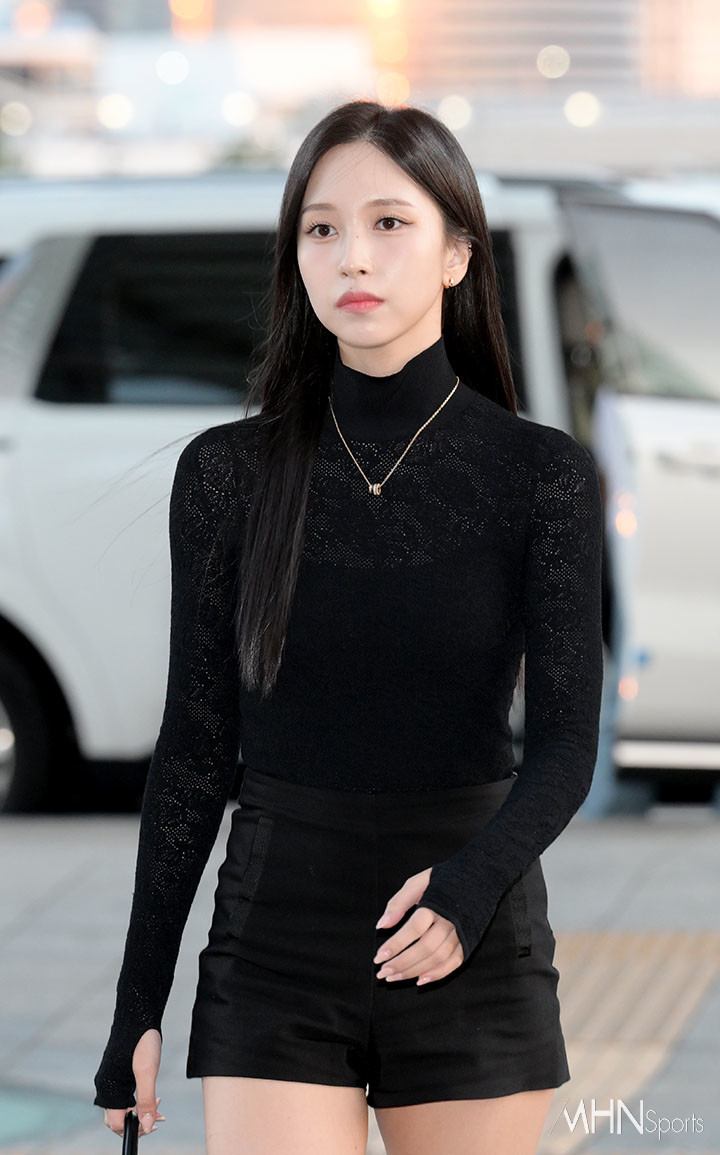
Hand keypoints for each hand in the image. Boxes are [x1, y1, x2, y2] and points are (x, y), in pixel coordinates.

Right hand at [103, 1028, 164, 1136]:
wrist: (138, 1012)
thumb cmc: (142, 1039)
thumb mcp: (148, 1071)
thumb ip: (146, 1100)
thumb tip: (147, 1127)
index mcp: (108, 1088)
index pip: (116, 1123)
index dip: (134, 1128)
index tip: (153, 1123)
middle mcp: (104, 1086)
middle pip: (117, 1119)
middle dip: (137, 1122)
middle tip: (159, 1116)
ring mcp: (109, 1079)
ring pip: (121, 1107)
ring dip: (139, 1112)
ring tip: (159, 1106)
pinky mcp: (115, 1073)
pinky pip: (122, 1095)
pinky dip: (136, 1101)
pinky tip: (152, 1095)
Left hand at [373, 868, 463, 985]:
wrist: (480, 877)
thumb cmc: (445, 879)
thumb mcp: (418, 882)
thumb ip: (398, 903)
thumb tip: (381, 925)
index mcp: (437, 903)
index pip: (414, 928)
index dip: (396, 944)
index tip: (378, 957)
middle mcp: (451, 920)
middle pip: (426, 947)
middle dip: (402, 963)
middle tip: (382, 973)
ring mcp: (462, 932)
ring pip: (438, 958)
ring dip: (415, 971)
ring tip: (395, 977)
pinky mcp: (469, 941)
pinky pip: (455, 962)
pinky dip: (438, 974)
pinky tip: (420, 980)